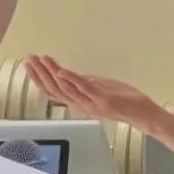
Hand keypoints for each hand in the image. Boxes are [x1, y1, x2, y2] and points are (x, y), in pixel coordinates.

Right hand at [26, 55, 160, 130]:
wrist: (143, 114)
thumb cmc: (125, 101)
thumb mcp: (101, 89)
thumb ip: (86, 84)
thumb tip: (72, 75)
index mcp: (80, 103)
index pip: (53, 92)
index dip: (39, 79)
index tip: (29, 65)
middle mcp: (82, 105)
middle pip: (54, 90)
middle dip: (40, 74)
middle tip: (29, 60)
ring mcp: (92, 103)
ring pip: (65, 88)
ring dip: (52, 73)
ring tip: (41, 60)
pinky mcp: (103, 99)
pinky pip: (84, 89)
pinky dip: (72, 79)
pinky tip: (62, 71)